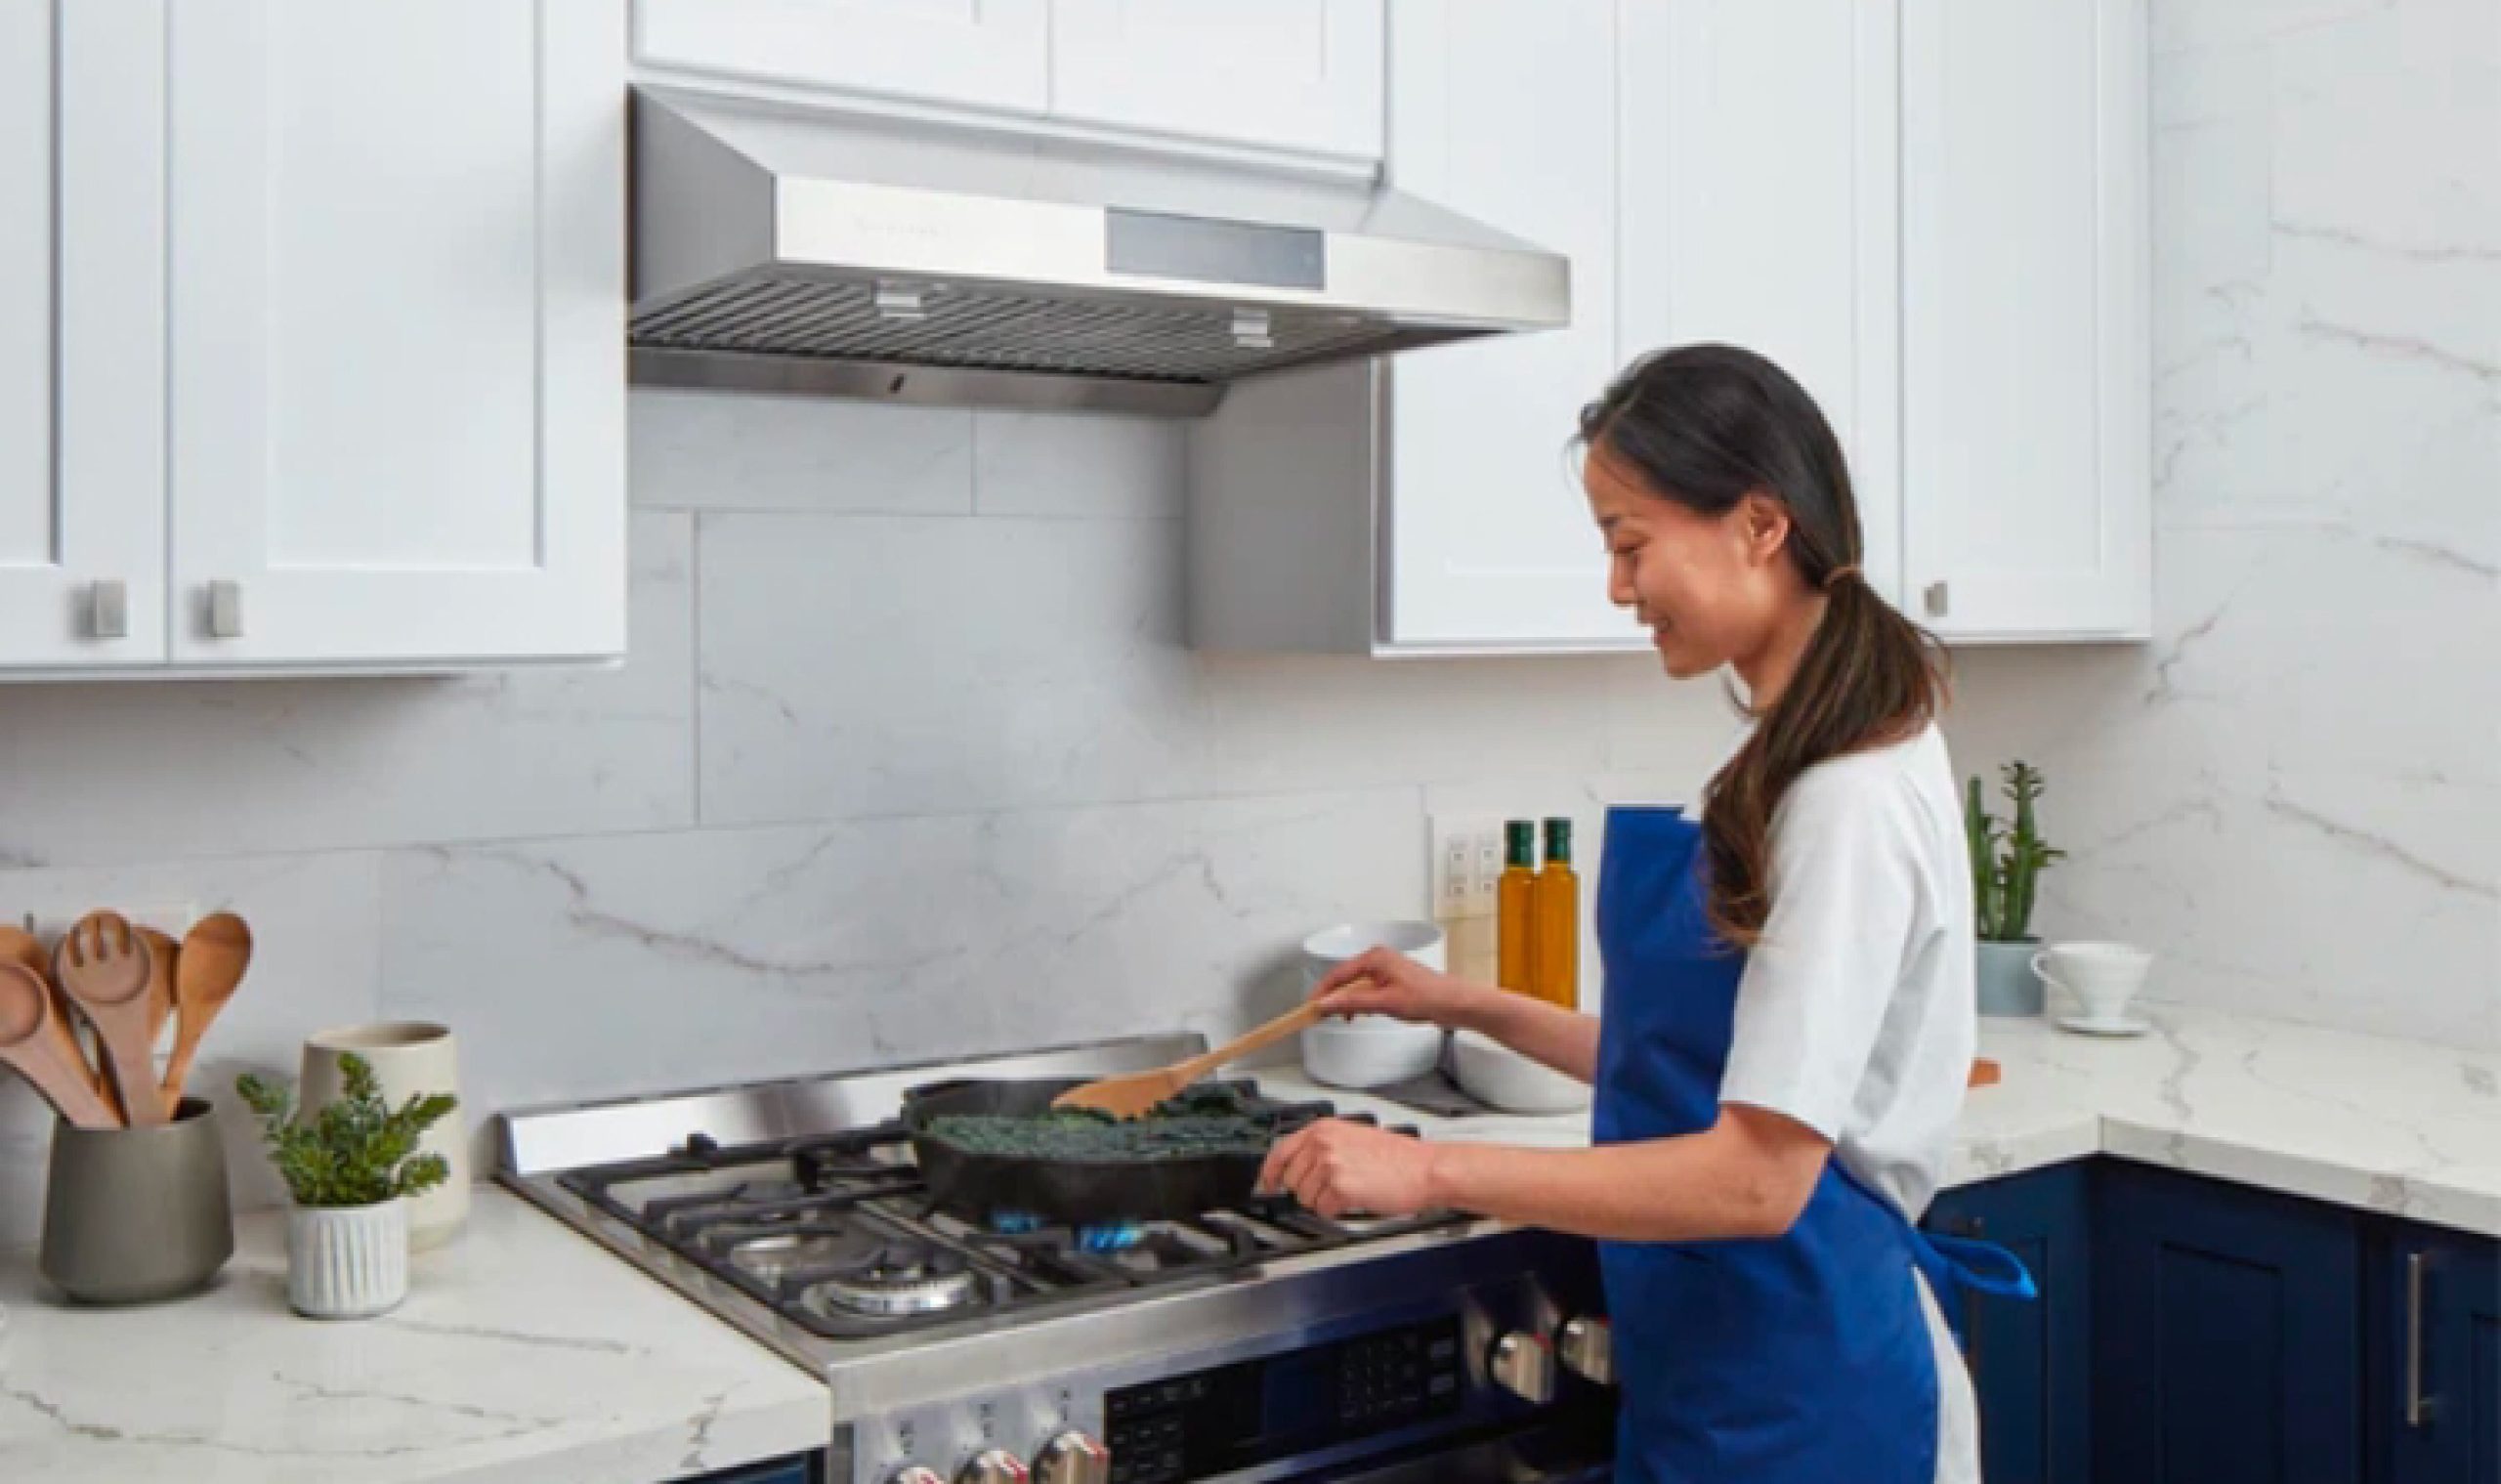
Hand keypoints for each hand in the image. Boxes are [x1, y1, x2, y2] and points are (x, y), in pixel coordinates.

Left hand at [1258, 1119, 1442, 1218]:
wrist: (1424, 1169)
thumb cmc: (1398, 1157)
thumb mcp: (1354, 1137)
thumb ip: (1323, 1146)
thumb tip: (1299, 1165)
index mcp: (1324, 1129)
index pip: (1280, 1150)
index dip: (1270, 1172)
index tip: (1267, 1184)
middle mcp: (1323, 1143)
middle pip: (1291, 1179)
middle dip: (1307, 1190)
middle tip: (1331, 1190)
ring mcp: (1330, 1164)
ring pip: (1305, 1197)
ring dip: (1323, 1202)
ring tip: (1348, 1193)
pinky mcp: (1340, 1187)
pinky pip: (1322, 1210)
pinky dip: (1335, 1211)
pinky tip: (1353, 1201)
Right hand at [1308, 946, 1482, 1028]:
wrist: (1455, 1003)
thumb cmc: (1426, 998)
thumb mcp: (1384, 1002)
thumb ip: (1353, 1002)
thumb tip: (1326, 1004)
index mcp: (1374, 957)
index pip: (1337, 974)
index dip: (1322, 992)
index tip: (1310, 1007)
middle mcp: (1378, 959)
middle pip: (1345, 978)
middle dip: (1334, 997)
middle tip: (1322, 1015)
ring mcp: (1386, 969)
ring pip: (1356, 985)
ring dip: (1348, 1001)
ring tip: (1344, 1018)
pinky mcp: (1392, 980)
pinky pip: (1367, 989)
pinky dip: (1360, 1001)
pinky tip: (1361, 1014)